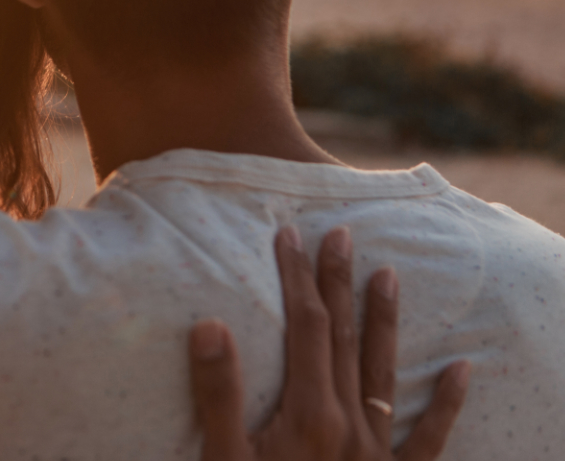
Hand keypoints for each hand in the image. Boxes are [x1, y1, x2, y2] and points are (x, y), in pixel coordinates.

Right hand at [189, 226, 469, 460]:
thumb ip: (218, 394)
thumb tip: (210, 323)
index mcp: (309, 414)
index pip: (307, 328)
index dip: (297, 278)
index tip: (289, 235)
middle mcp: (350, 425)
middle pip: (346, 339)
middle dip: (339, 283)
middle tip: (340, 233)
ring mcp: (378, 455)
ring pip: (386, 373)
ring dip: (385, 321)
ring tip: (389, 274)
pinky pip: (429, 439)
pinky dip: (447, 403)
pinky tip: (462, 370)